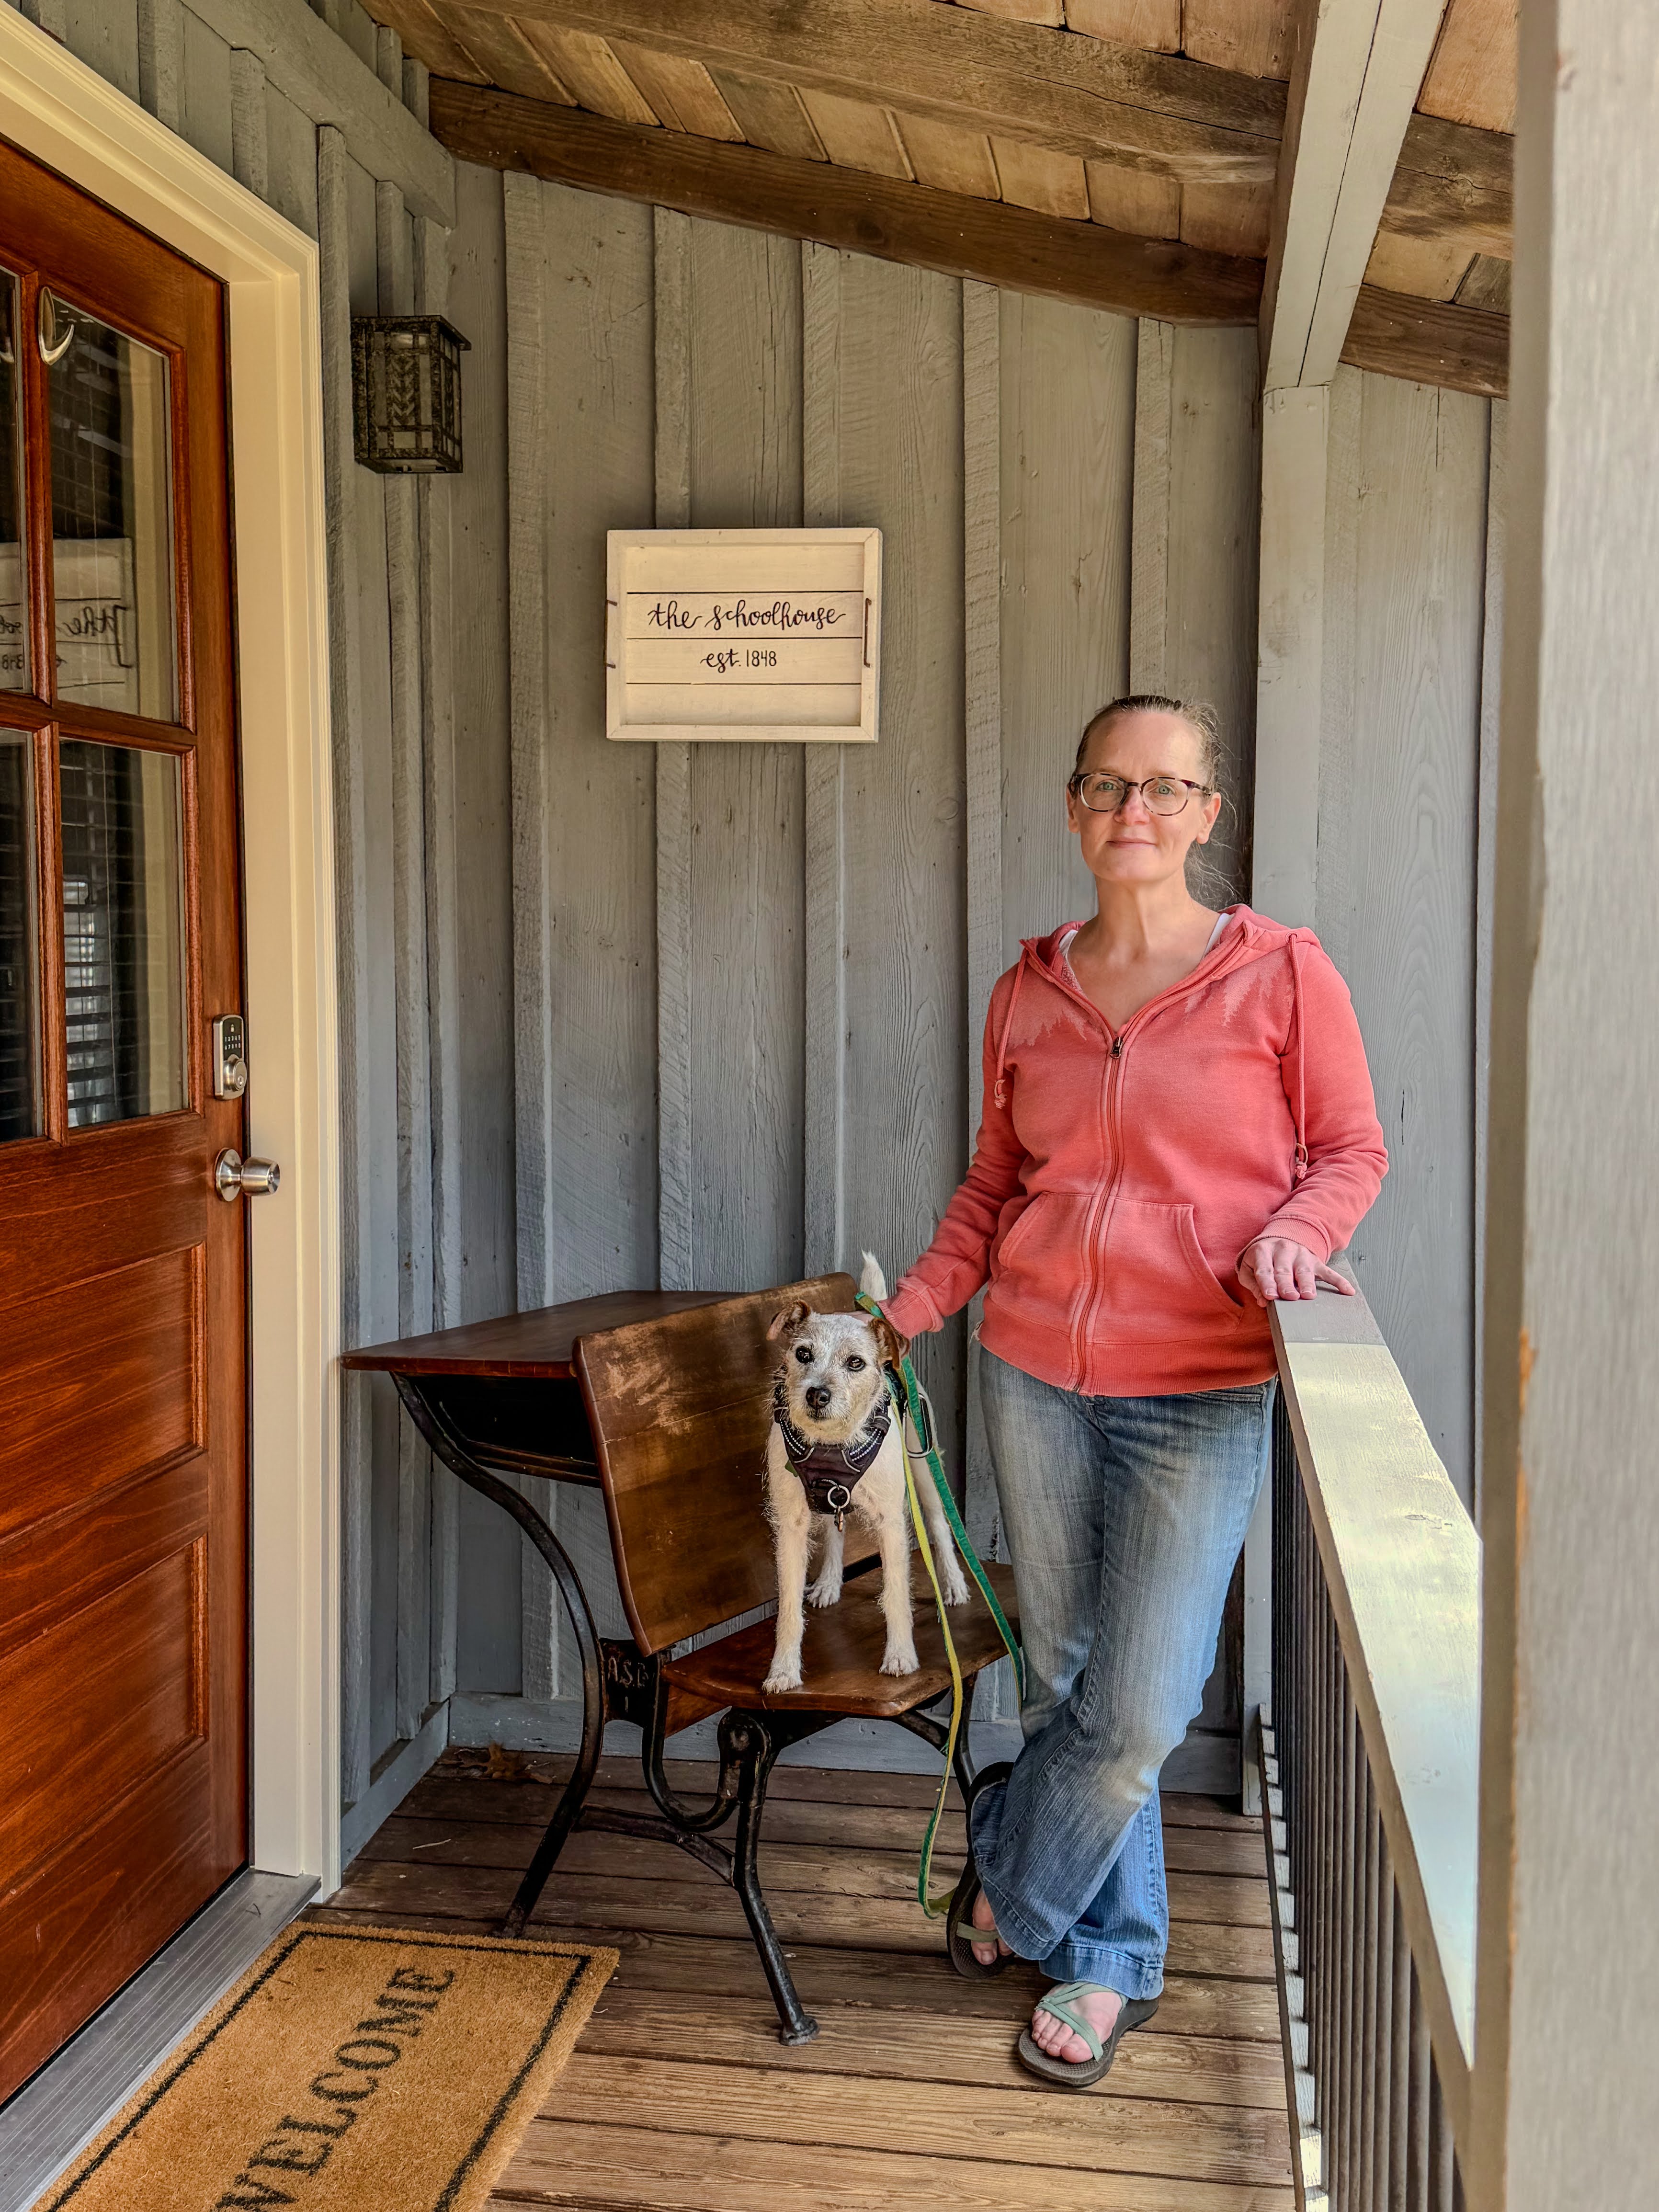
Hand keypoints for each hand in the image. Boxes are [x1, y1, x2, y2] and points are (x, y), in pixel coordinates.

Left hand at [1236, 1237, 1354, 1307]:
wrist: (1280, 1237)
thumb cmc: (1263, 1259)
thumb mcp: (1250, 1268)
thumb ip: (1254, 1285)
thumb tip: (1262, 1301)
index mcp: (1263, 1252)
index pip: (1264, 1269)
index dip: (1266, 1283)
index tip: (1270, 1296)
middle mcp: (1283, 1251)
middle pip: (1284, 1270)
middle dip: (1287, 1284)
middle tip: (1291, 1297)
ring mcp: (1301, 1255)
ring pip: (1304, 1270)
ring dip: (1307, 1283)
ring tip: (1309, 1295)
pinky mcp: (1315, 1261)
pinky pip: (1328, 1271)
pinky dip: (1339, 1281)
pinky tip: (1348, 1291)